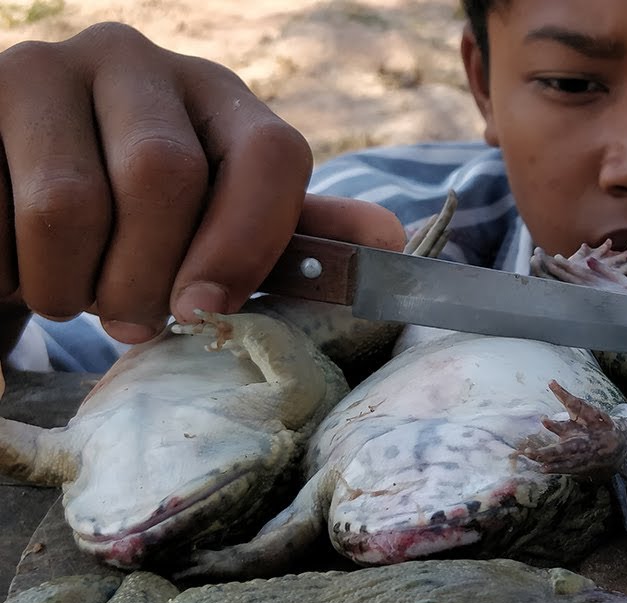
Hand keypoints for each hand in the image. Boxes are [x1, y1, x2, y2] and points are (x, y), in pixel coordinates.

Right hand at [0, 23, 402, 345]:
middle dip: (145, 279)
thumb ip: (294, 239)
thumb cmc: (134, 224)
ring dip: (69, 283)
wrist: (10, 193)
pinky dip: (9, 265)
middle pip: (164, 178)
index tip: (207, 308)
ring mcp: (45, 68)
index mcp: (219, 96)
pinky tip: (17, 258)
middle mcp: (138, 62)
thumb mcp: (218, 229)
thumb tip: (390, 241)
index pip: (269, 155)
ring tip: (72, 291)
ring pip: (68, 202)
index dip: (248, 243)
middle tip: (130, 319)